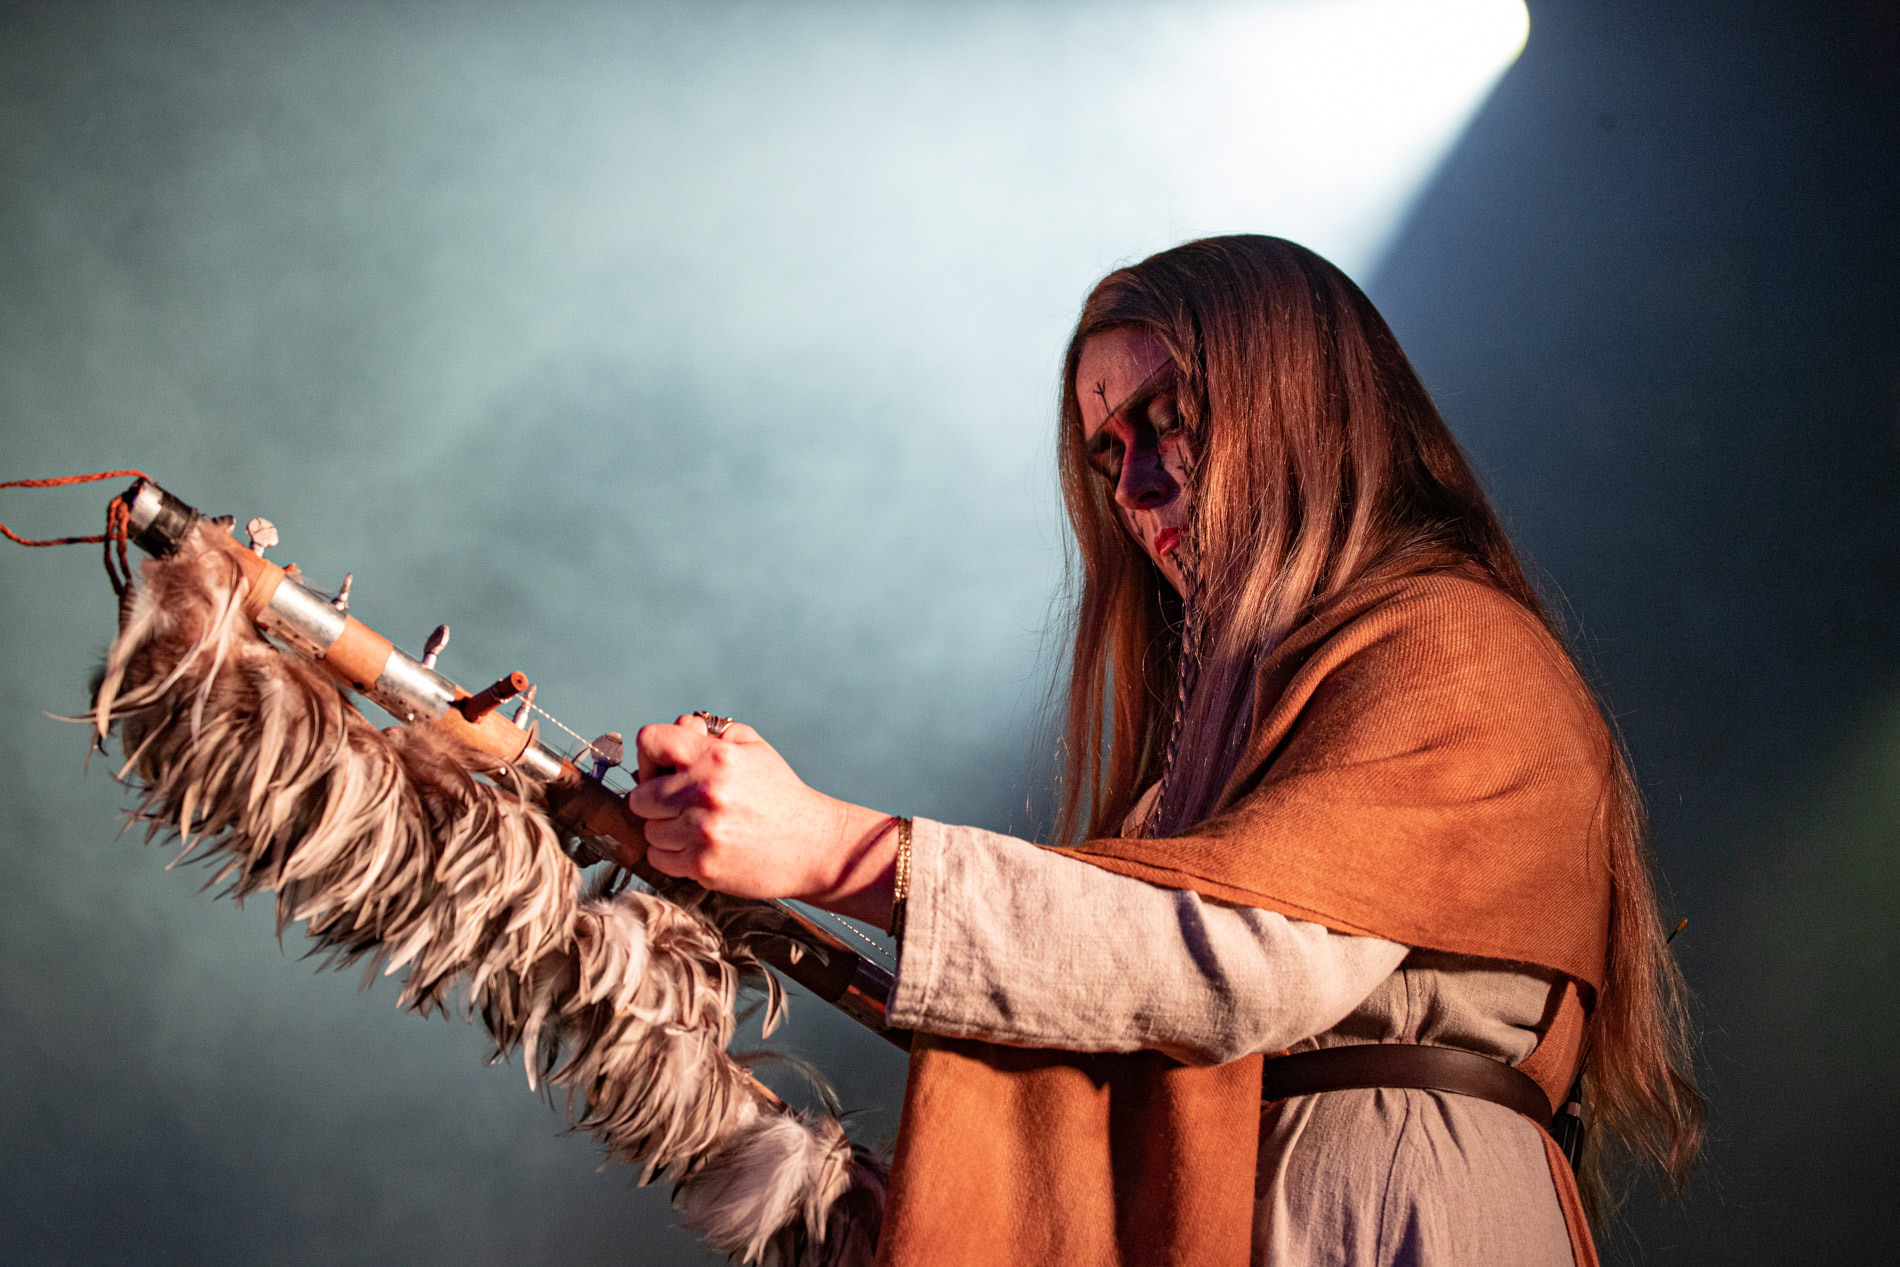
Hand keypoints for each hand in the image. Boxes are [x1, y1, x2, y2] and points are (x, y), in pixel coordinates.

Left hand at [625, 714, 898, 925]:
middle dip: (656, 799)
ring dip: (665, 830)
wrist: (813, 845)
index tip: (663, 769)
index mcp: (717, 757)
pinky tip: (697, 847)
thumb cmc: (779, 793)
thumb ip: (711, 732)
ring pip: (649, 831)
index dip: (651, 755)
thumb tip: (675, 731)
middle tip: (680, 804)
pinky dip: (671, 855)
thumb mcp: (754, 747)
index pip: (650, 741)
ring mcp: (702, 833)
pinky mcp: (703, 867)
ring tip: (695, 827)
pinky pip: (658, 859)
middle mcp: (705, 792)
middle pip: (640, 796)